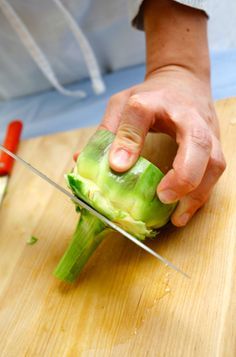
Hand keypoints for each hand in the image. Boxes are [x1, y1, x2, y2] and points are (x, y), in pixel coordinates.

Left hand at [98, 66, 225, 226]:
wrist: (184, 81)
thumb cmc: (152, 96)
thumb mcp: (123, 104)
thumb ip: (108, 131)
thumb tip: (82, 162)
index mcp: (155, 101)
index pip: (141, 113)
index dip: (129, 139)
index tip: (119, 166)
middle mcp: (187, 115)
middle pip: (197, 142)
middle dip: (184, 175)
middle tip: (163, 197)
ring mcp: (207, 129)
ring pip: (214, 162)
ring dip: (197, 192)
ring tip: (177, 215)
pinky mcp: (216, 143)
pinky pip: (215, 171)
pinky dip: (201, 193)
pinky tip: (184, 209)